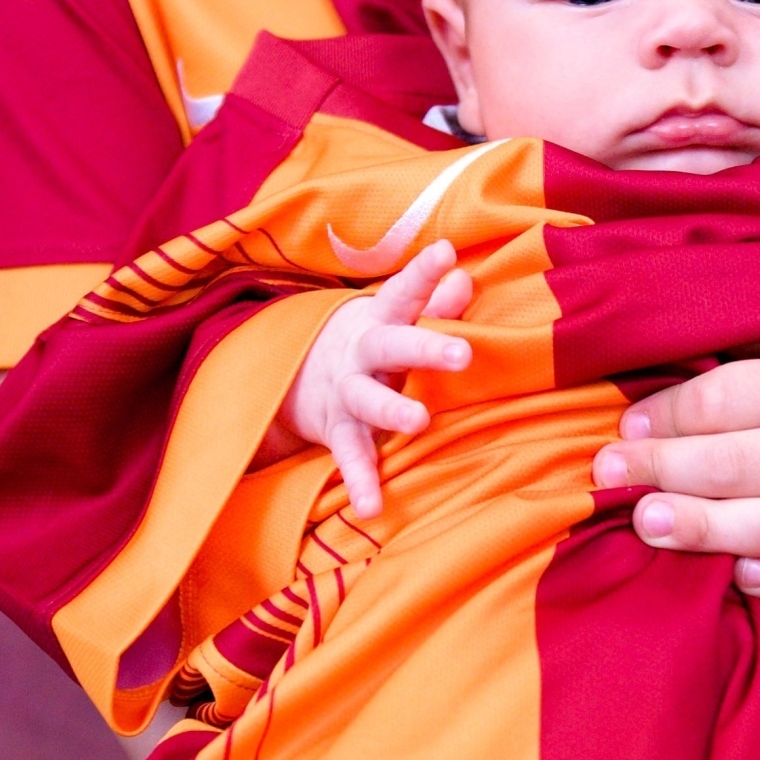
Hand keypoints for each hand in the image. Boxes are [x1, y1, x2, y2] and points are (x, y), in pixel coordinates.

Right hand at [274, 242, 472, 517]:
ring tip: (418, 422)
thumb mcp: (392, 319)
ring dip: (392, 411)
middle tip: (462, 352)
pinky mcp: (337, 431)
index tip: (447, 252)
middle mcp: (361, 354)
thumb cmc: (368, 343)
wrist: (294, 376)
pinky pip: (350, 458)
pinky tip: (373, 507)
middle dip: (425, 347)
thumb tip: (466, 279)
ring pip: (368, 400)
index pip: (404, 291)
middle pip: (391, 345)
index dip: (424, 273)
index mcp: (381, 320)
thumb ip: (432, 304)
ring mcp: (346, 393)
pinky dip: (360, 482)